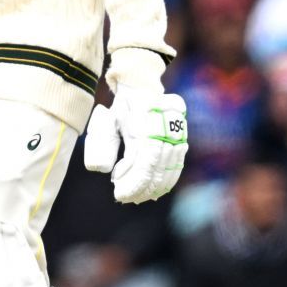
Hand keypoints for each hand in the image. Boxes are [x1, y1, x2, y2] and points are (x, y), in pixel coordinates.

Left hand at [84, 89, 186, 203]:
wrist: (142, 88)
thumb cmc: (121, 107)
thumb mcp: (107, 120)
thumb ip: (104, 143)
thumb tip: (106, 170)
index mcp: (148, 121)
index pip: (146, 160)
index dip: (134, 181)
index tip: (120, 193)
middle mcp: (167, 128)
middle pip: (158, 168)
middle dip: (141, 188)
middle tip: (124, 198)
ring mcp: (178, 134)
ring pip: (169, 170)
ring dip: (152, 189)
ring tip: (135, 197)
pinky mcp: (182, 141)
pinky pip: (176, 167)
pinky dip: (165, 182)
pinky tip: (152, 192)